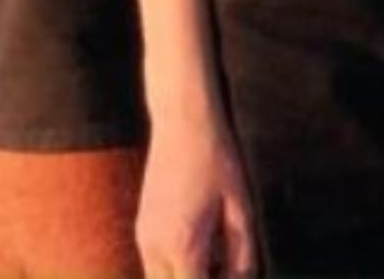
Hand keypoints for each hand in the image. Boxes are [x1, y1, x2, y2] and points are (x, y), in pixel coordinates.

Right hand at [134, 117, 257, 278]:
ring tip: (217, 256)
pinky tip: (202, 241)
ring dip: (186, 276)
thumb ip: (242, 253)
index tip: (231, 274)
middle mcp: (156, 247)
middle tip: (225, 267)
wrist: (183, 120)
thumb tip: (242, 278)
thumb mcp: (241, 207)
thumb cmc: (216, 158)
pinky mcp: (142, 227)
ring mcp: (144, 237)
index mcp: (183, 245)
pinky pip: (155, 264)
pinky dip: (176, 265)